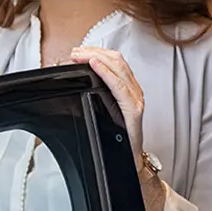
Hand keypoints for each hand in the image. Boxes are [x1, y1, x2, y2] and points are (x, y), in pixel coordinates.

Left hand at [70, 46, 144, 163]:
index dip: (96, 51)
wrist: (128, 160)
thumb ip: (96, 94)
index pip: (114, 60)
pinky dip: (106, 74)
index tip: (79, 50)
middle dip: (94, 52)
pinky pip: (120, 87)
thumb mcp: (103, 110)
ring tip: (80, 55)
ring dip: (96, 58)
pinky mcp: (133, 110)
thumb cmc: (116, 137)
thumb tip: (75, 79)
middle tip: (76, 52)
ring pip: (118, 68)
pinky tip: (95, 66)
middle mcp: (134, 90)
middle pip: (116, 60)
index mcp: (128, 88)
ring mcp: (135, 99)